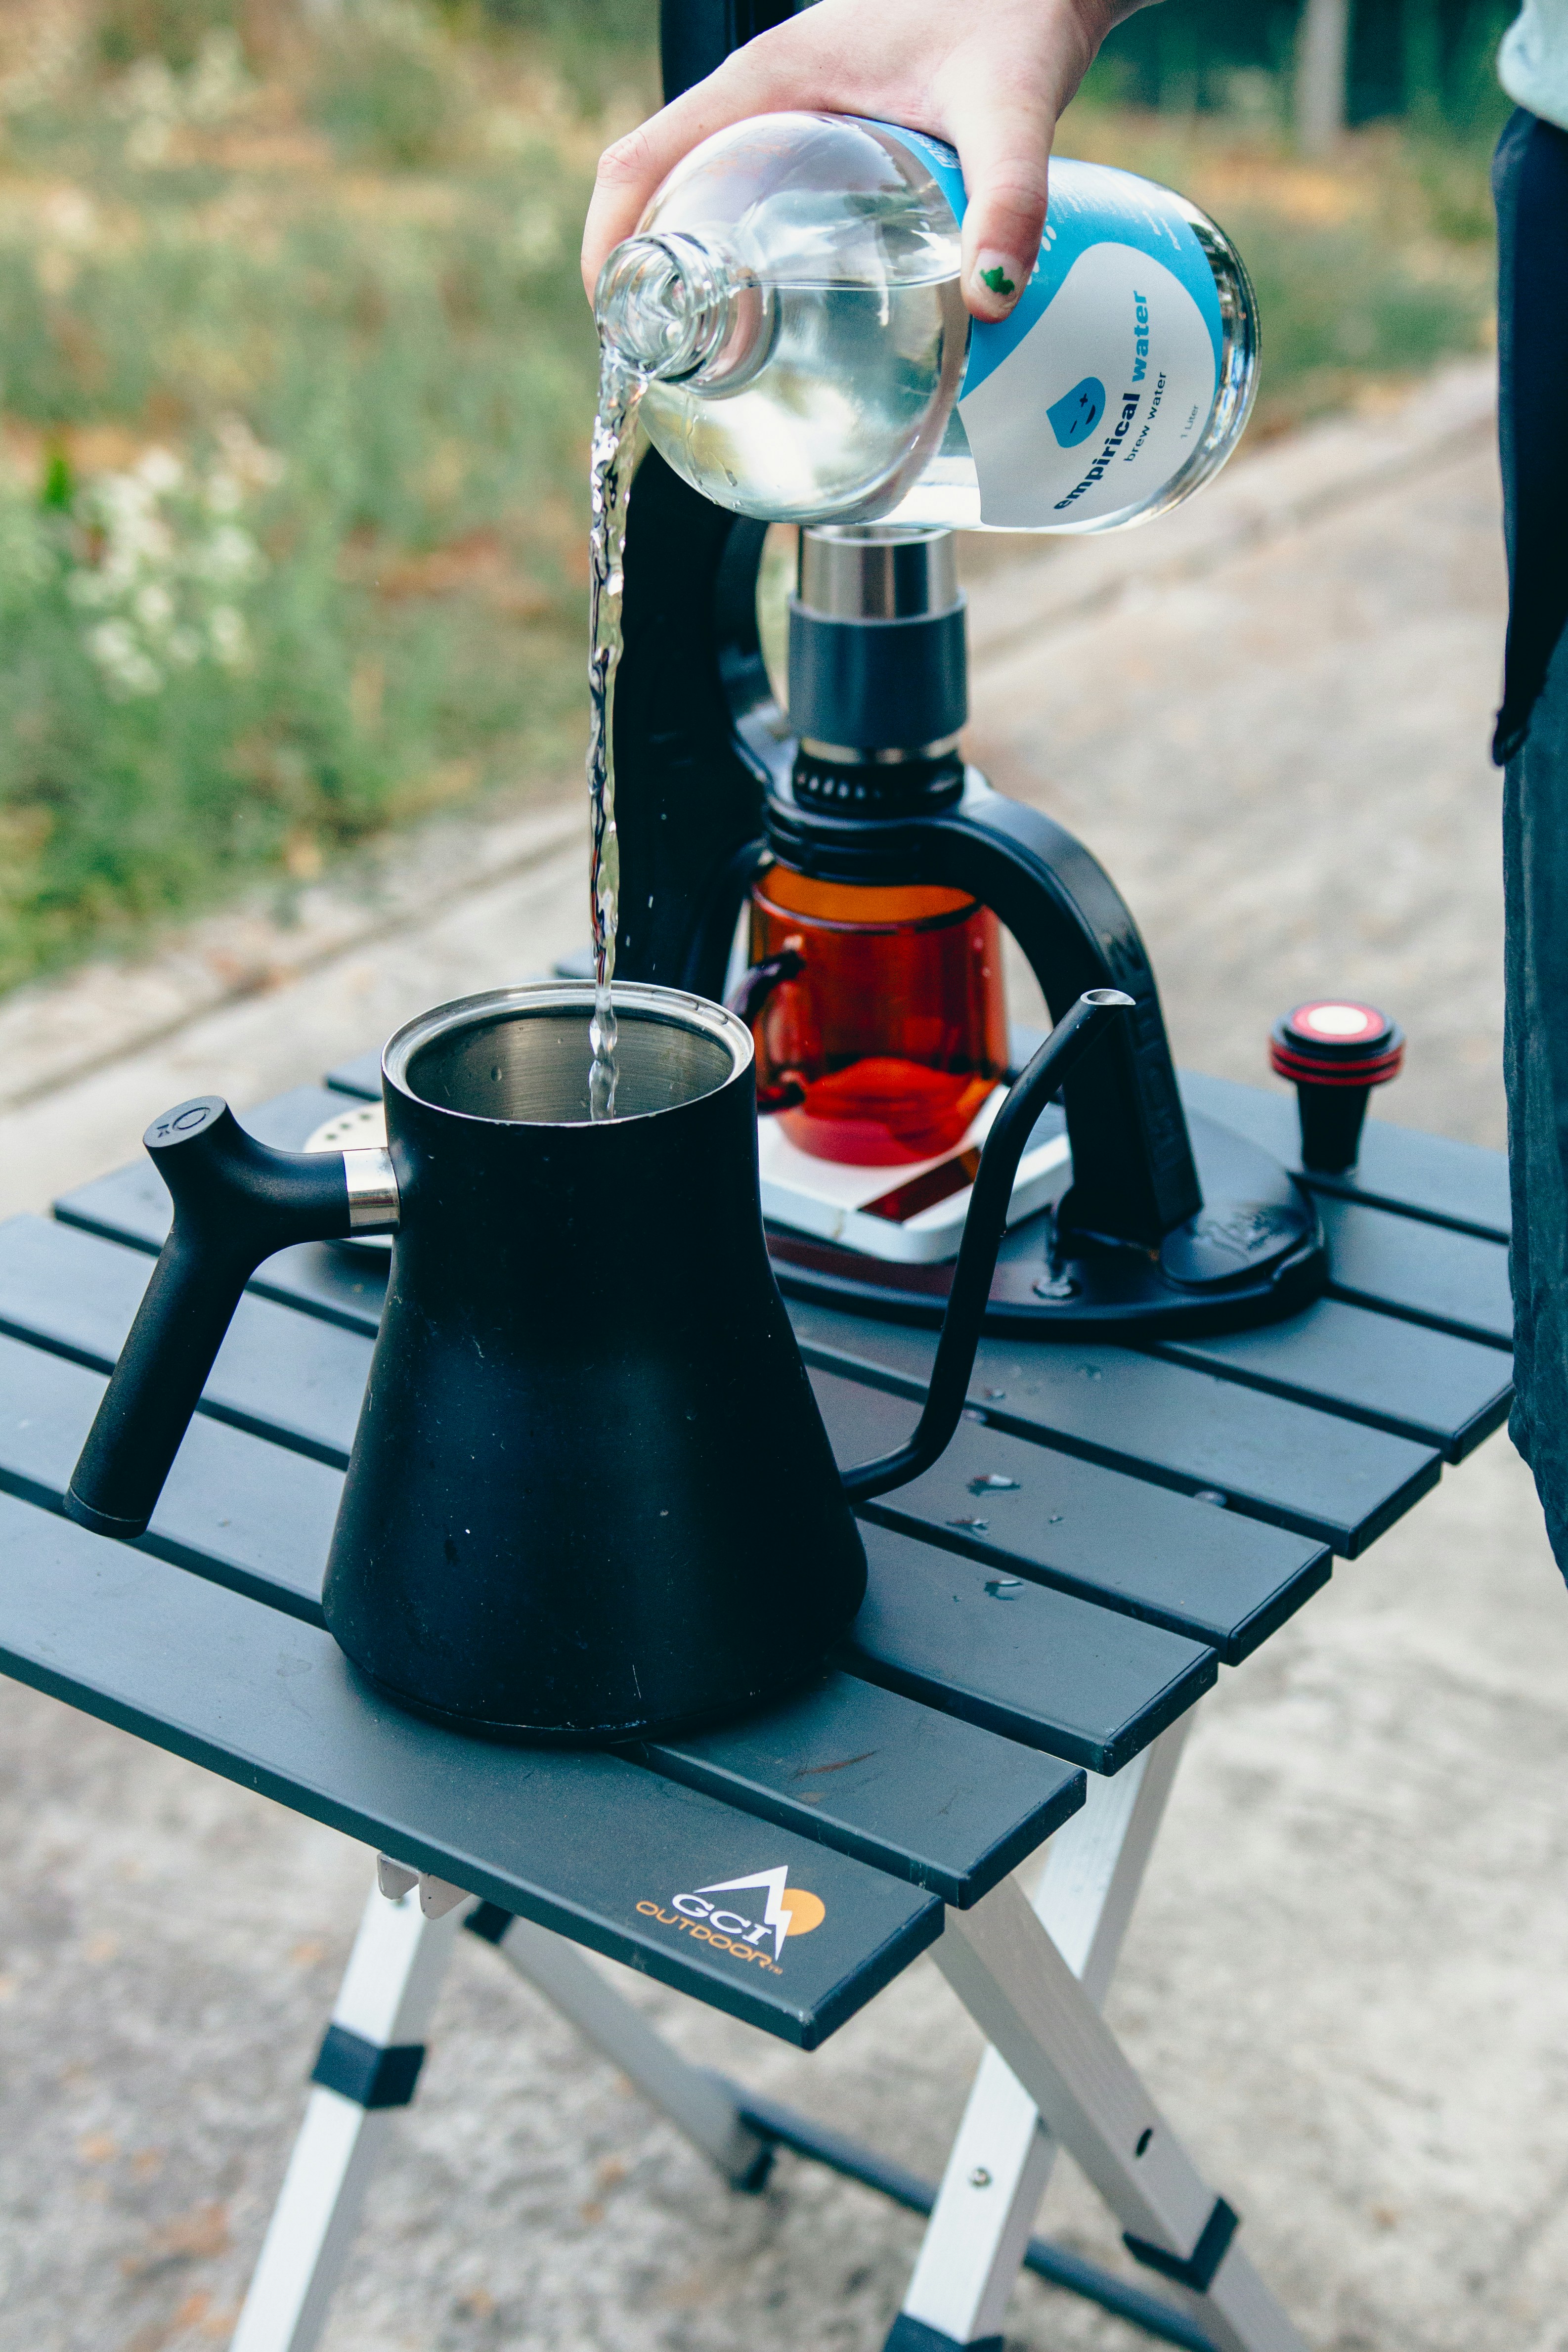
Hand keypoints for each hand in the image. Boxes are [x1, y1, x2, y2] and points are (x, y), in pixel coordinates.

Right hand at [581, 0, 1161, 322]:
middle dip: (648, 286)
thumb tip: (992, 298)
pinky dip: (740, 267)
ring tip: (716, 369)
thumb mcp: (1011, 101)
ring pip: (702, 204)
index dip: (609, 242)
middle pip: (659, 195)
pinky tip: (775, 328)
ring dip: (692, 283)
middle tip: (673, 373)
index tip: (614, 322)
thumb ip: (1011, 194)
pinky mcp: (821, 148)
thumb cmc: (1016, 11)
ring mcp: (789, 123)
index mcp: (769, 81)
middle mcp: (764, 102)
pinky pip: (749, 204)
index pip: (641, 159)